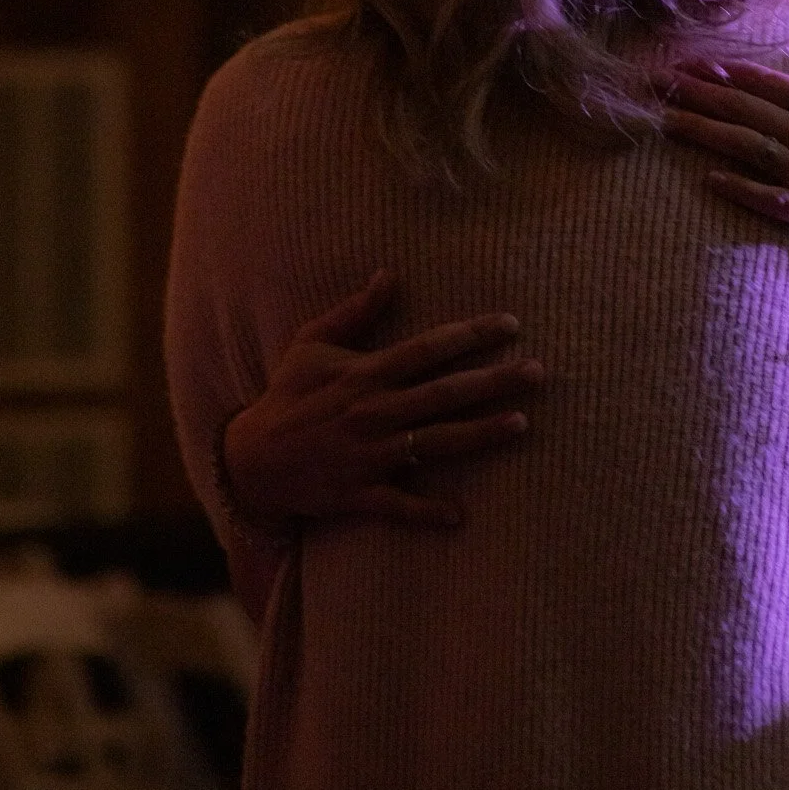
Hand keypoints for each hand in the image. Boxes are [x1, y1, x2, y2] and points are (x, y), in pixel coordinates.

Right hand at [222, 272, 544, 529]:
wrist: (250, 462)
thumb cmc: (286, 396)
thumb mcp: (311, 344)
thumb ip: (354, 312)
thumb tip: (389, 274)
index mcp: (365, 373)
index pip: (428, 348)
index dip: (471, 335)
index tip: (512, 325)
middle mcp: (373, 412)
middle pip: (445, 393)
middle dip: (494, 382)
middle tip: (538, 372)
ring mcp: (369, 455)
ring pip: (435, 443)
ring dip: (480, 434)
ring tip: (522, 424)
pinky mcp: (359, 494)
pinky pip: (399, 505)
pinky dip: (427, 512)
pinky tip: (460, 515)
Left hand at [665, 42, 788, 288]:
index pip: (766, 82)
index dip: (725, 70)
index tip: (689, 62)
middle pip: (746, 108)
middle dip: (699, 92)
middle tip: (660, 83)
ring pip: (745, 145)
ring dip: (702, 131)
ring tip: (665, 120)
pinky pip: (764, 196)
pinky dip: (736, 186)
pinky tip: (706, 178)